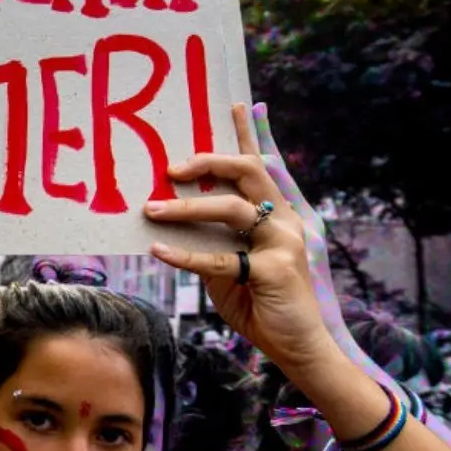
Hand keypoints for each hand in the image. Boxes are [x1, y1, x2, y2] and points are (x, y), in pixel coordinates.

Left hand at [144, 104, 333, 374]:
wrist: (299, 347)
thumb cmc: (262, 306)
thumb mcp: (232, 270)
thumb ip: (213, 243)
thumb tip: (173, 226)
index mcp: (278, 214)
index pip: (262, 164)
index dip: (248, 133)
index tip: (236, 103)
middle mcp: (285, 220)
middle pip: (247, 172)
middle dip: (206, 163)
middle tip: (170, 169)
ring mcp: (283, 242)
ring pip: (230, 209)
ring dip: (186, 208)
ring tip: (151, 210)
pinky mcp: (274, 269)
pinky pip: (220, 257)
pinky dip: (186, 254)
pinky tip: (160, 251)